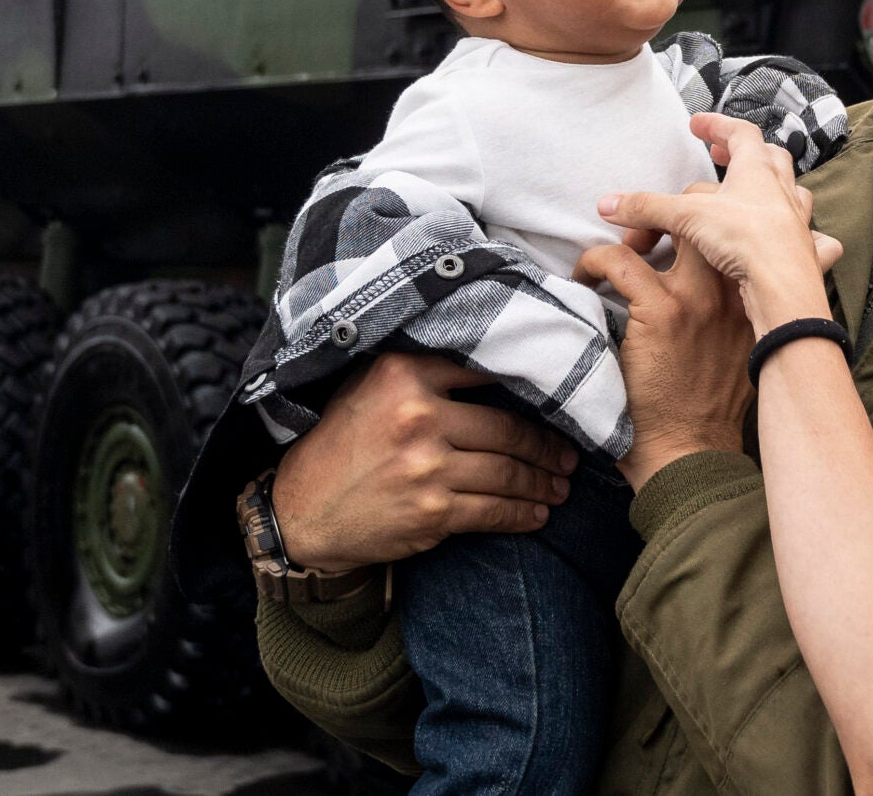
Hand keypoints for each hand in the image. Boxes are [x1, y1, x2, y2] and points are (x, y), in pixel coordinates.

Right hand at [271, 352, 578, 570]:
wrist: (302, 512)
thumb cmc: (341, 442)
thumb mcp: (369, 386)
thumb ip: (423, 370)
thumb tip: (493, 359)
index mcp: (405, 374)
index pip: (487, 371)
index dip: (531, 385)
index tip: (559, 395)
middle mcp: (418, 416)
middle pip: (508, 428)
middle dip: (547, 447)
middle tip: (571, 455)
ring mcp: (427, 467)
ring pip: (507, 472)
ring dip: (542, 482)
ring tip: (561, 485)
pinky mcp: (432, 513)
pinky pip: (493, 511)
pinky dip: (522, 514)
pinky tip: (537, 514)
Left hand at [576, 219, 757, 491]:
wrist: (690, 454)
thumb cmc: (710, 412)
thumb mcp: (747, 358)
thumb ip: (743, 319)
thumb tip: (722, 299)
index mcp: (754, 303)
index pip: (744, 235)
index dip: (712, 222)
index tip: (681, 237)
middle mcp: (734, 293)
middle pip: (712, 216)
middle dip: (679, 210)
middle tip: (650, 234)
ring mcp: (697, 300)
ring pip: (670, 225)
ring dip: (638, 227)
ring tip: (620, 250)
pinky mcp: (660, 311)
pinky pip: (619, 261)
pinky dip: (595, 262)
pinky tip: (584, 279)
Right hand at [599, 114, 840, 332]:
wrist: (784, 287)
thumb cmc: (745, 241)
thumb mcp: (686, 217)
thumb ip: (646, 208)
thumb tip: (607, 204)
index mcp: (757, 171)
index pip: (740, 132)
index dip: (717, 124)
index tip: (696, 124)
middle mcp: (783, 191)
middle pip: (771, 157)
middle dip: (746, 152)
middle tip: (723, 155)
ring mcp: (799, 222)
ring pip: (793, 193)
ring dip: (776, 188)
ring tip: (757, 194)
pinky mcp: (807, 253)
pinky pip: (814, 238)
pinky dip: (804, 236)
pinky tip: (799, 241)